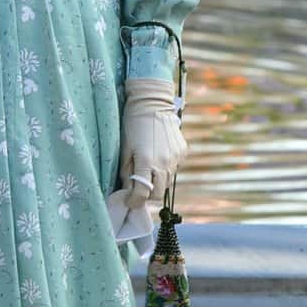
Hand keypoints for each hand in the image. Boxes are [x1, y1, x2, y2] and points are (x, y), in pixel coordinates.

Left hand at [107, 78, 186, 242]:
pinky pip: (174, 169)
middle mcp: (163, 163)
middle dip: (147, 196)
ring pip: (167, 183)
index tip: (128, 202)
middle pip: (157, 194)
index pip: (142, 195)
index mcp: (146, 162)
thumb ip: (126, 173)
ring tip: (147, 171)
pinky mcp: (182, 152)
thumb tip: (127, 192)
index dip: (134, 202)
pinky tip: (158, 157)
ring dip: (156, 183)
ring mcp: (175, 159)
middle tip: (137, 191)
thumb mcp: (124, 149)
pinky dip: (165, 169)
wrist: (152, 104)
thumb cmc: (132, 126)